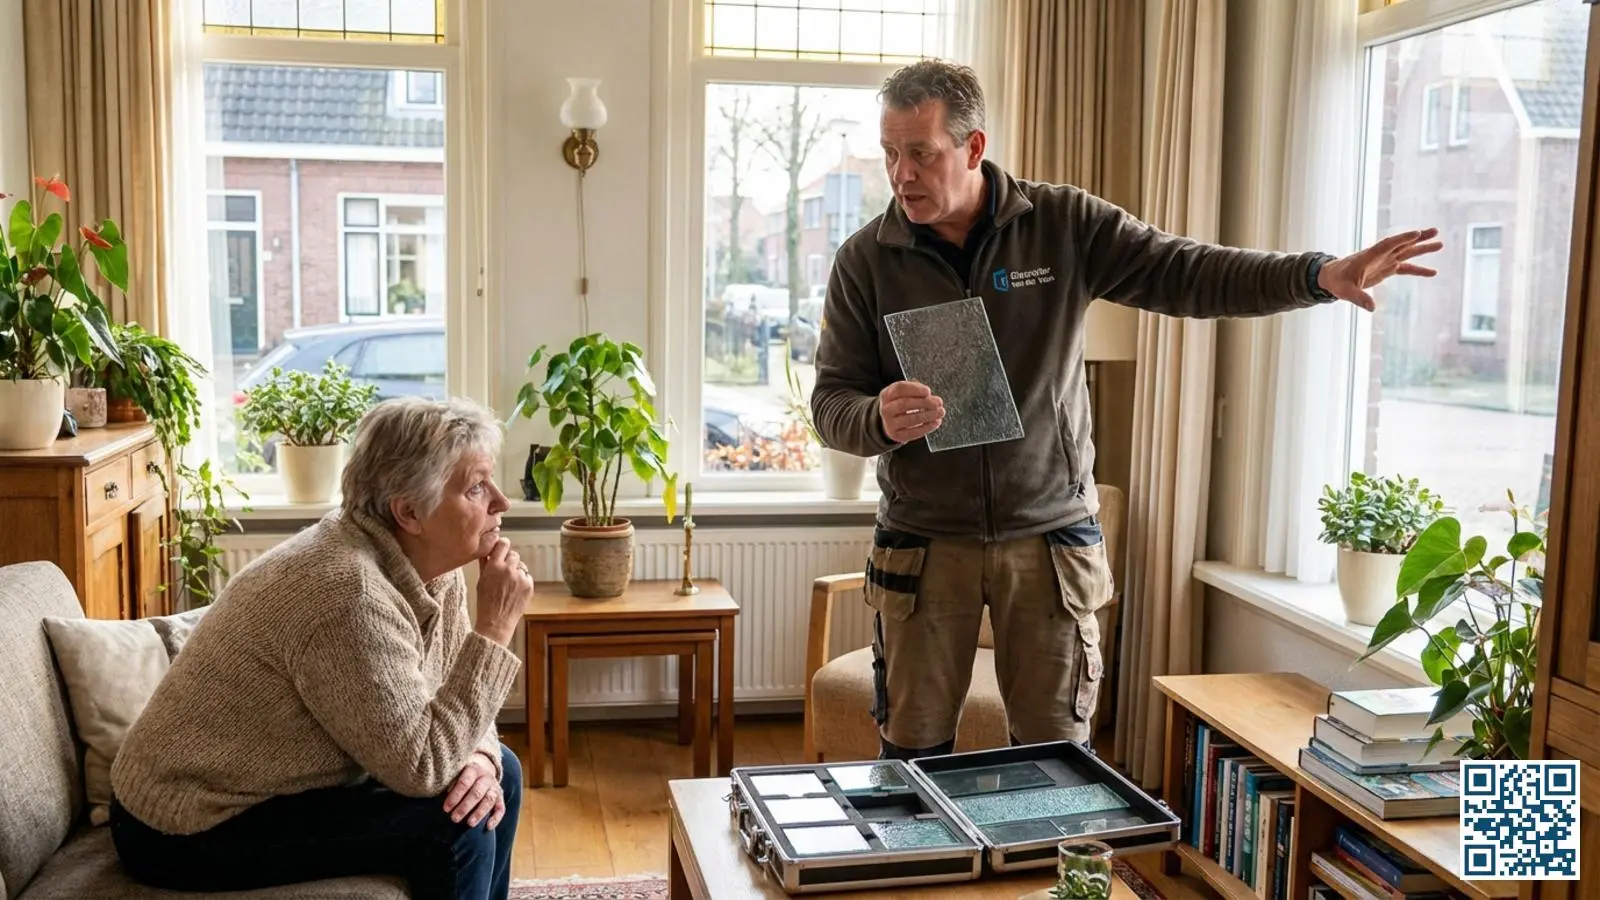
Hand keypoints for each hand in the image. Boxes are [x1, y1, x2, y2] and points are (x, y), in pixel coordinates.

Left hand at [443, 752, 504, 829]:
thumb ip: (451, 785)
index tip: (445, 809)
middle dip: (465, 807)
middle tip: (454, 818)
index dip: (455, 796)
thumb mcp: (456, 776)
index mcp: (473, 770)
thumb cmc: (463, 779)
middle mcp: (486, 777)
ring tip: (469, 824)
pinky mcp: (500, 798)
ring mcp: (495, 788)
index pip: (464, 782)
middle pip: (477, 792)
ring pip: (489, 800)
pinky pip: (501, 809)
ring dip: (479, 813)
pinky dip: (496, 818)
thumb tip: (443, 798)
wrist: (482, 773)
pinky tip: (488, 827)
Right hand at [475, 538, 531, 645]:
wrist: (496, 622)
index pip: (503, 544)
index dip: (503, 545)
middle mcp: (509, 569)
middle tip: (504, 572)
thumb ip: (484, 564)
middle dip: (509, 561)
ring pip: (521, 566)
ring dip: (516, 572)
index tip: (503, 547)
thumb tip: (486, 552)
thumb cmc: (485, 603)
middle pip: (514, 554)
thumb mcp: (481, 581)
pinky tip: (514, 592)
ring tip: (509, 586)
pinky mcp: (529, 585)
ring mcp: (520, 577)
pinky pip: (527, 577)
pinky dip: (522, 582)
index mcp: (494, 566)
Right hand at [878, 381, 944, 443]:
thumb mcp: (904, 393)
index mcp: (887, 395)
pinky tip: (936, 422)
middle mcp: (886, 409)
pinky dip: (927, 427)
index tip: (928, 391)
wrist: (890, 421)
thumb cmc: (901, 403)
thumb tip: (930, 396)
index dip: (915, 389)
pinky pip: (913, 432)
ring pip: (911, 419)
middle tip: (939, 402)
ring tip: (940, 412)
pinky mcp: (897, 435)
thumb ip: (916, 390)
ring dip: (928, 415)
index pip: (899, 389)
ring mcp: (890, 424)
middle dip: (924, 402)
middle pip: (905, 404)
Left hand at [1318, 227, 1442, 310]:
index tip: (1417, 233)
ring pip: (1406, 252)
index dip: (1401, 239)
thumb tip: (1372, 308)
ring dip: (1422, 248)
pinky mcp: (1386, 268)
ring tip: (1440, 243)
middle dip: (1418, 238)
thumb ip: (1359, 298)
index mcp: (1368, 256)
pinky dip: (1419, 269)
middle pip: (1401, 244)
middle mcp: (1379, 256)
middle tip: (1436, 232)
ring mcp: (1384, 261)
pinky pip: (1406, 268)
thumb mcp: (1346, 291)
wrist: (1332, 278)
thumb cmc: (1337, 281)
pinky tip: (1434, 272)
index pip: (1387, 245)